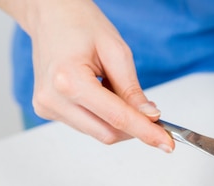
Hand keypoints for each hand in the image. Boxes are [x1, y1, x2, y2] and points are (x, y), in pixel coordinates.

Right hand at [6, 0, 172, 150]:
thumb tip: (150, 117)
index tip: (166, 143)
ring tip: (111, 86)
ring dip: (116, 119)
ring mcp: (47, 107)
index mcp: (68, 80)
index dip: (145, 132)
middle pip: (107, 133)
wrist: (50, 14)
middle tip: (149, 112)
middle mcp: (53, 99)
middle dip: (133, 127)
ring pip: (97, 132)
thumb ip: (132, 89)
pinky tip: (98, 92)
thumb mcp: (116, 51)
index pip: (116, 118)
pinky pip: (86, 125)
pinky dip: (102, 116)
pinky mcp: (46, 110)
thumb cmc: (80, 23)